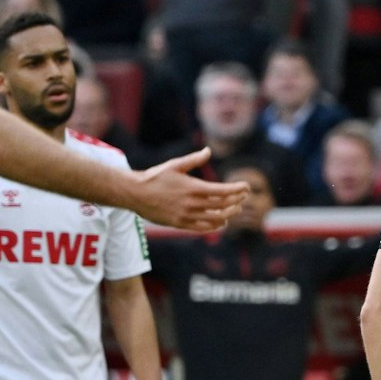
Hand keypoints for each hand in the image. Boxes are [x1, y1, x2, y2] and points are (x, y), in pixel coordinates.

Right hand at [131, 150, 248, 229]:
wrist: (134, 193)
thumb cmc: (155, 177)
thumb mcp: (174, 165)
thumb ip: (194, 160)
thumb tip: (208, 151)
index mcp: (193, 187)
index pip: (223, 191)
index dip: (237, 190)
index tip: (246, 187)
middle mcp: (192, 203)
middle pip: (223, 206)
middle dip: (237, 201)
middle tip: (243, 197)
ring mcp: (186, 215)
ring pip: (215, 219)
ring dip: (229, 214)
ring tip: (235, 209)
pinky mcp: (180, 224)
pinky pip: (203, 229)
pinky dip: (215, 226)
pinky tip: (221, 222)